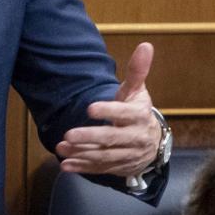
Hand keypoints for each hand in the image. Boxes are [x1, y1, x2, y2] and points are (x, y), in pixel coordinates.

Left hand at [55, 42, 159, 177]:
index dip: (107, 111)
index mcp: (139, 116)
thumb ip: (137, 71)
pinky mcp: (119, 167)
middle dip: (89, 137)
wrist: (152, 142)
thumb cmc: (138, 111)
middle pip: (111, 139)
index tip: (89, 108)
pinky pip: (100, 169)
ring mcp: (127, 155)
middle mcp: (135, 137)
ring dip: (81, 153)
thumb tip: (145, 45)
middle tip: (68, 134)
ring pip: (104, 156)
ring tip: (61, 147)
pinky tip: (66, 165)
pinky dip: (83, 168)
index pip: (123, 114)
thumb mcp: (136, 91)